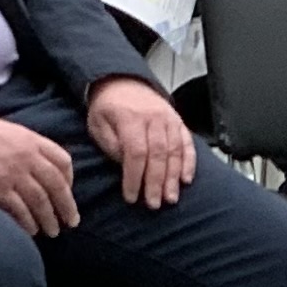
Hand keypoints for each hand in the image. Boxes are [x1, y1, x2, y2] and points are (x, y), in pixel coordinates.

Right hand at [0, 114, 78, 237]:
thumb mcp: (9, 130)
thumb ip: (28, 145)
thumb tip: (43, 164)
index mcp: (31, 139)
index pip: (63, 161)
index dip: (70, 180)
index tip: (68, 192)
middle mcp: (26, 156)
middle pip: (56, 185)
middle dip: (66, 206)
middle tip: (70, 221)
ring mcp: (12, 173)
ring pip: (41, 201)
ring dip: (49, 219)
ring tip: (51, 231)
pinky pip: (19, 210)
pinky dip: (27, 222)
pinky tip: (30, 230)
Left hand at [86, 76, 195, 208]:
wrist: (121, 82)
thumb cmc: (107, 108)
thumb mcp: (98, 124)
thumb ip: (111, 146)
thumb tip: (127, 168)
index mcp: (130, 118)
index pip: (135, 153)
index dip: (134, 177)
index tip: (131, 196)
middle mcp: (153, 118)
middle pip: (158, 155)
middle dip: (156, 183)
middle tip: (154, 204)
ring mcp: (169, 119)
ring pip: (175, 152)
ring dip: (173, 178)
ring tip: (170, 198)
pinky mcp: (179, 122)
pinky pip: (187, 143)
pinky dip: (188, 163)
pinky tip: (186, 180)